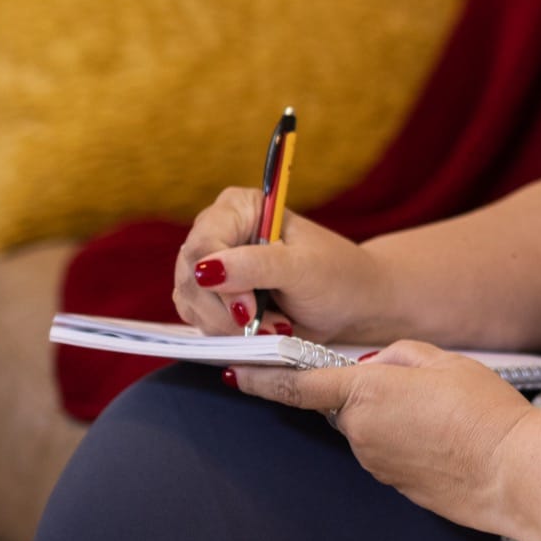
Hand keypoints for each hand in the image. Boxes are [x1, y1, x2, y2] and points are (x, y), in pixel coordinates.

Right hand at [171, 187, 389, 342]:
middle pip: (191, 274)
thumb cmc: (336, 275)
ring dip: (227, 325)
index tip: (248, 311)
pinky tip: (260, 332)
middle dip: (225, 310)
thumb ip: (257, 265)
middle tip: (267, 326)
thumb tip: (207, 269)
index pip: (204, 243)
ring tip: (274, 327)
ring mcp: (212, 264)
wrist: (351, 301)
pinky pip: (197, 317)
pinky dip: (225, 332)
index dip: (218, 281)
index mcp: (240, 207)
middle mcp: (219, 230)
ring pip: (190, 300)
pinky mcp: (212, 294)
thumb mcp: (302, 268)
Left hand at [233, 343, 535, 533]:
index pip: (299, 383)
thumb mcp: (445, 361)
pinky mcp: (392, 485)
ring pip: (369, 429)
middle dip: (371, 392)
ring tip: (444, 418)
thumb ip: (399, 355)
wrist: (511, 471)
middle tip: (424, 389)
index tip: (237, 372)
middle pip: (346, 403)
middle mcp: (360, 431)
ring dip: (394, 419)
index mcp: (366, 391)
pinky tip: (446, 441)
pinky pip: (389, 453)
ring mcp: (374, 463)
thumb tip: (379, 366)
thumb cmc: (484, 413)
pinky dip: (409, 444)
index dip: (263, 377)